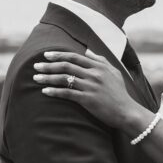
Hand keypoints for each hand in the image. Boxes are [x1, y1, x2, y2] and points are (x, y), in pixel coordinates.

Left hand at [32, 50, 146, 130]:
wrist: (126, 112)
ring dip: (48, 78)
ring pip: (64, 79)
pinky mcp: (88, 99)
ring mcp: (91, 86)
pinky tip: (45, 91)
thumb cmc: (120, 93)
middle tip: (36, 66)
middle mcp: (94, 74)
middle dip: (49, 65)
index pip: (75, 57)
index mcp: (99, 66)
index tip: (46, 55)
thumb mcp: (113, 72)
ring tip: (36, 78)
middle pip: (66, 66)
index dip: (59, 55)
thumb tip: (87, 51)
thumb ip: (100, 60)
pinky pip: (67, 93)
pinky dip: (54, 91)